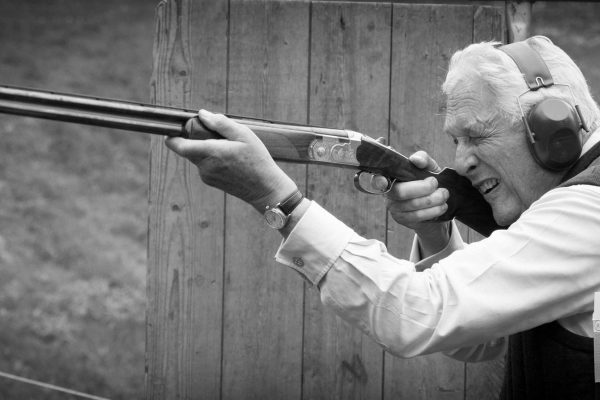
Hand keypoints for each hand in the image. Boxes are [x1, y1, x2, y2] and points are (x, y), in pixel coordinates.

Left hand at [165, 110, 297, 211]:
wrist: (265, 189)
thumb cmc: (257, 160)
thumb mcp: (244, 135)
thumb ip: (221, 123)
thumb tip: (202, 114)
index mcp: (210, 152)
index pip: (178, 145)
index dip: (172, 136)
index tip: (177, 127)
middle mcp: (204, 166)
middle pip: (189, 148)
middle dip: (198, 138)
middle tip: (219, 135)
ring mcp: (206, 176)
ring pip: (198, 156)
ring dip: (208, 149)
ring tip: (231, 150)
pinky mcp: (211, 181)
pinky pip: (205, 165)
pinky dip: (213, 158)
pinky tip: (232, 160)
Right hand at [384, 151, 450, 254]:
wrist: (437, 202)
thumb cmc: (428, 180)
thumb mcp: (428, 166)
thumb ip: (422, 159)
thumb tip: (416, 160)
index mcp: (390, 177)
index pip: (377, 179)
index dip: (378, 181)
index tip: (384, 182)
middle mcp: (388, 193)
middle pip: (400, 192)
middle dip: (422, 188)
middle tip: (436, 183)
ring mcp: (394, 208)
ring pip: (412, 205)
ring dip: (432, 200)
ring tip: (444, 194)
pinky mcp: (402, 220)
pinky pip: (417, 216)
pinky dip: (433, 211)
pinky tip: (442, 206)